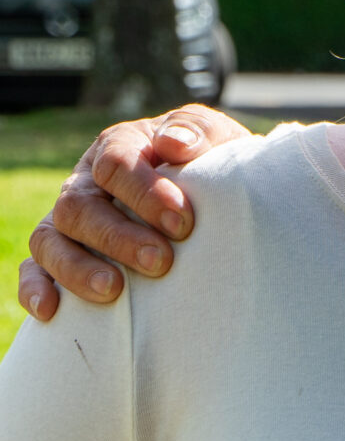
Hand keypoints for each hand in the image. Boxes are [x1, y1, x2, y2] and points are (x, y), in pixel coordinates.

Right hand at [16, 104, 248, 321]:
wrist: (216, 193)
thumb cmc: (211, 163)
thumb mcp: (216, 138)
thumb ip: (198, 131)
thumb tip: (173, 143)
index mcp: (121, 145)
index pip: (116, 163)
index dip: (145, 193)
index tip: (182, 223)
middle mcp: (87, 180)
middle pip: (79, 205)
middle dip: (118, 237)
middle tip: (161, 261)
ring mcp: (69, 218)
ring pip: (49, 239)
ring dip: (77, 267)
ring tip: (112, 290)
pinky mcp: (59, 254)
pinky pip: (32, 269)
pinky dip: (36, 288)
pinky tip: (51, 309)